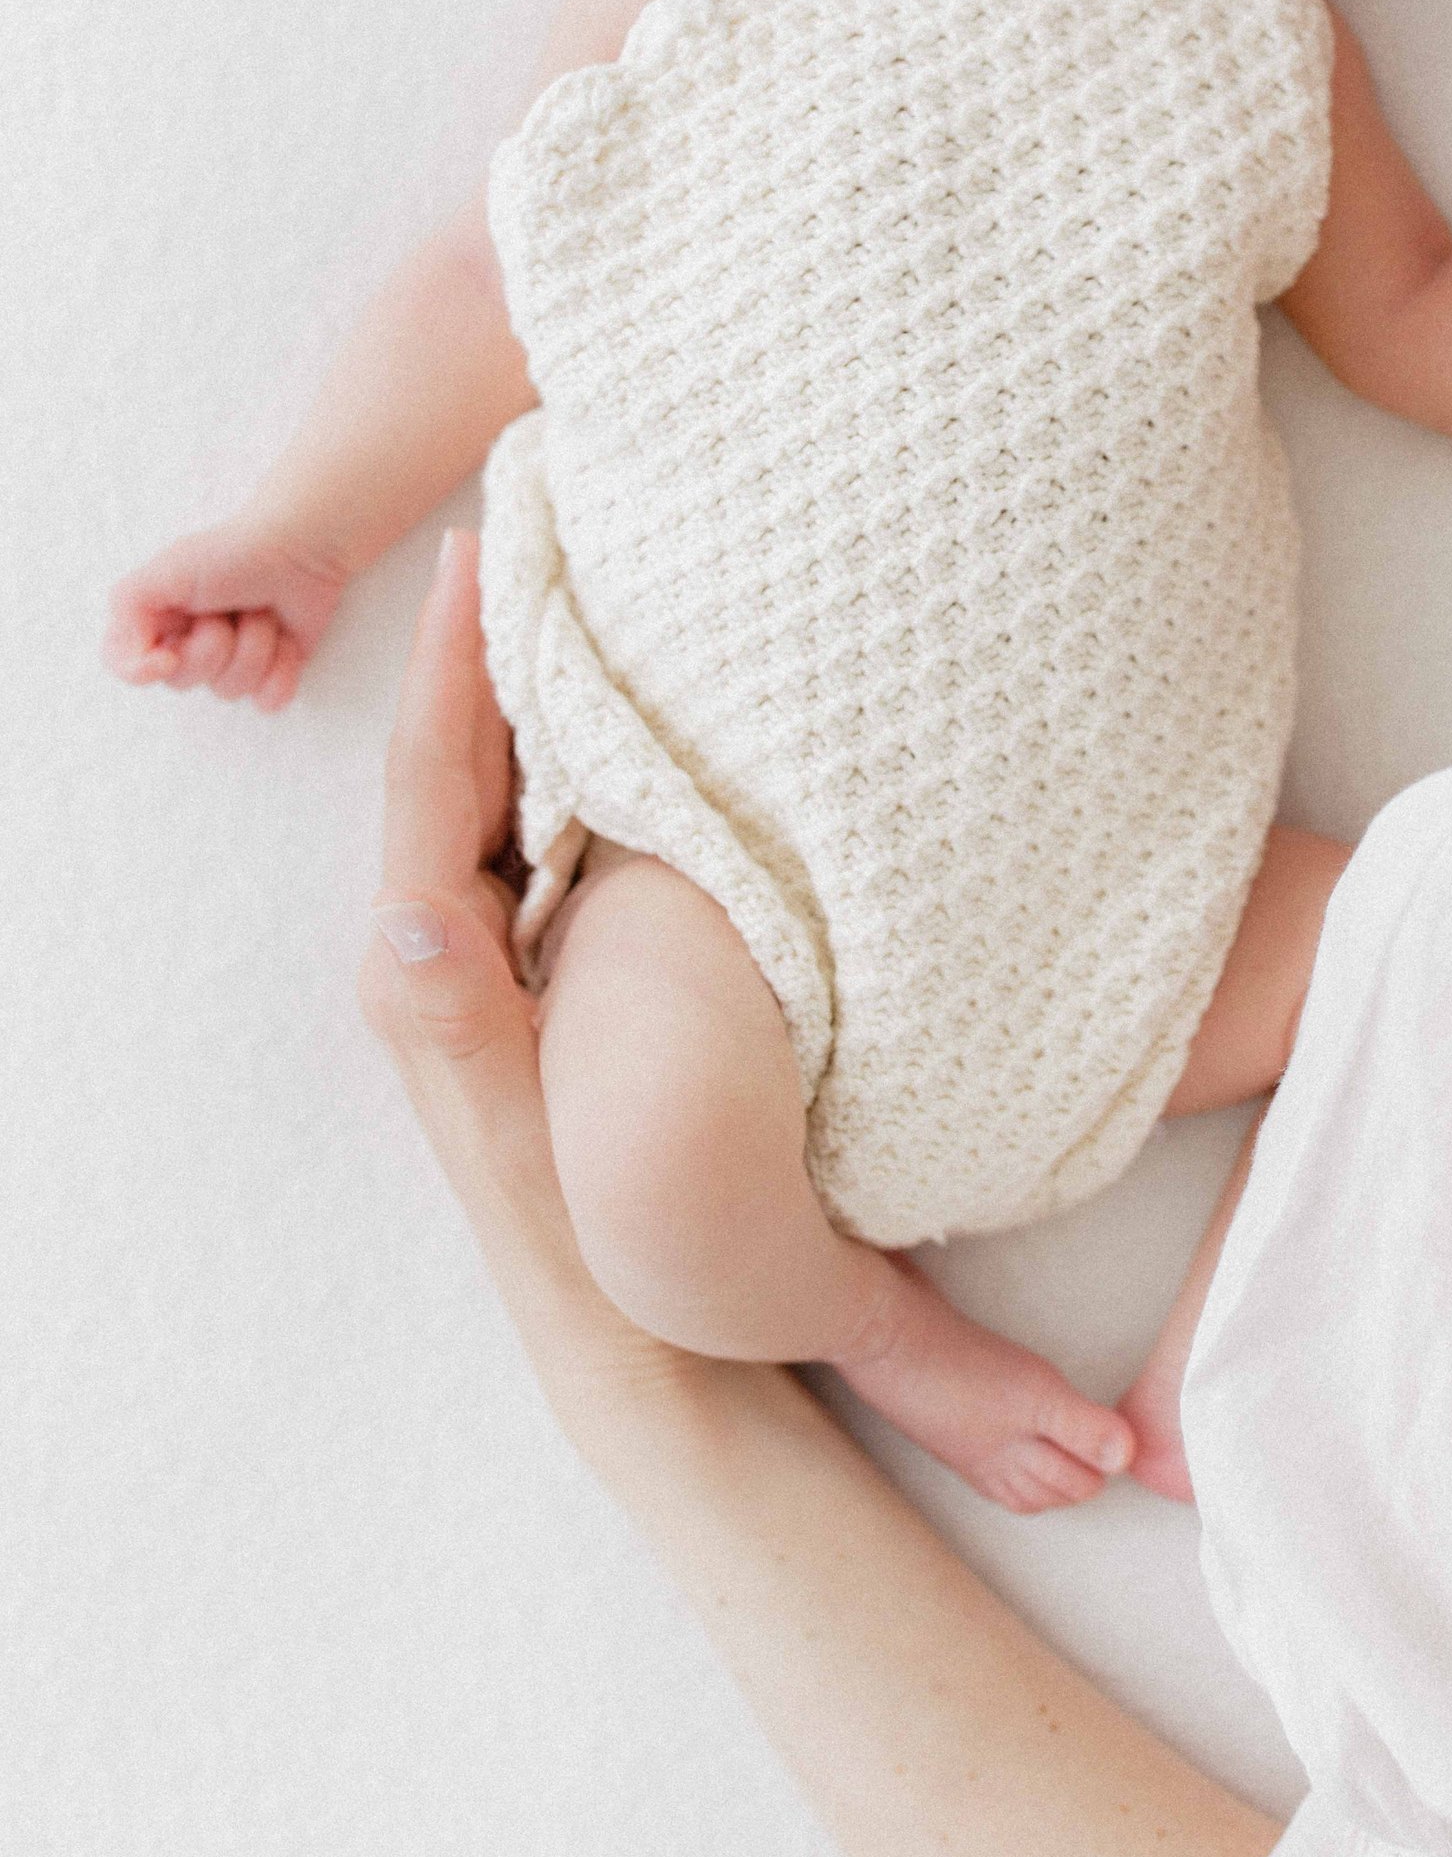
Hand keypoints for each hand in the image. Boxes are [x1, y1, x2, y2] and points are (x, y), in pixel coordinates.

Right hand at [103, 516, 354, 710]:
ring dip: (253, 647)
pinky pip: (269, 700)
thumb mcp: (164, 571)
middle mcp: (191, 645)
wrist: (300, 548)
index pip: (127, 666)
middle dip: (213, 644)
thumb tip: (136, 659)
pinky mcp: (274, 669)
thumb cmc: (231, 554)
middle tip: (229, 609)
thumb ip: (128, 608)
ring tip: (262, 612)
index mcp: (159, 621)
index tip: (168, 657)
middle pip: (184, 681)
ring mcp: (233, 660)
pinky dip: (281, 671)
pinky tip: (287, 640)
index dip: (142, 671)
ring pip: (230, 690)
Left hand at [360, 534, 692, 1413]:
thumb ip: (457, 1033)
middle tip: (528, 518)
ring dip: (533, 684)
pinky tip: (636, 701)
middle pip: (460, 757)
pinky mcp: (559, 966)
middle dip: (482, 640)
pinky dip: (582, 752)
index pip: (430, 783)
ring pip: (509, 784)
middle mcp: (450, 944)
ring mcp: (505, 951)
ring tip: (576, 575)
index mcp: (428, 968)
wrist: (645, 1339)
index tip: (477, 552)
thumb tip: (400, 920)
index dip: (447, 665)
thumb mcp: (517, 1141)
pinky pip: (559, 830)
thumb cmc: (586, 1246)